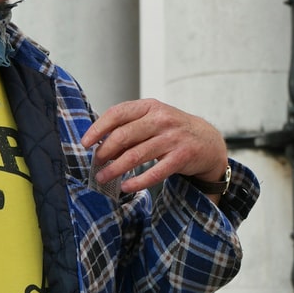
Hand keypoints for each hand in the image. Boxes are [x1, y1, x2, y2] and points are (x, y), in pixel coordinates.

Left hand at [81, 99, 227, 193]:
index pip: (118, 113)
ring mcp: (172, 138)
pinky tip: (126, 186)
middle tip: (96, 162)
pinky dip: (137, 181)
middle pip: (124, 135)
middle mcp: (161, 119)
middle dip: (105, 151)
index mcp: (150, 106)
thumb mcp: (153, 119)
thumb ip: (130, 127)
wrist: (208, 141)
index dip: (98, 128)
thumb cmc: (173, 130)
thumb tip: (100, 144)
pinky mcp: (181, 157)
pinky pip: (155, 173)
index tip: (85, 142)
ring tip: (103, 177)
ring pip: (136, 155)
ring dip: (115, 169)